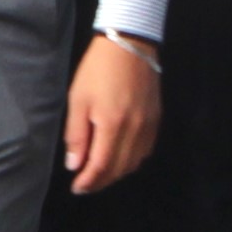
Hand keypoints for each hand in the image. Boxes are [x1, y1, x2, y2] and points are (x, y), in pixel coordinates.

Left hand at [60, 32, 160, 194]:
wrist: (130, 44)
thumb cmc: (98, 69)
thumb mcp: (79, 100)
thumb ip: (77, 135)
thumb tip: (75, 165)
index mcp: (113, 125)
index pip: (102, 166)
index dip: (89, 181)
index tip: (77, 188)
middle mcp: (135, 130)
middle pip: (120, 169)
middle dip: (101, 182)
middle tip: (85, 185)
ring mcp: (149, 126)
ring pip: (134, 163)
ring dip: (116, 173)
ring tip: (100, 174)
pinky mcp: (157, 119)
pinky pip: (145, 150)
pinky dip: (131, 161)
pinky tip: (120, 157)